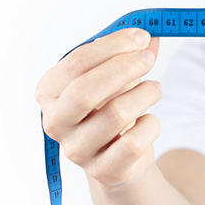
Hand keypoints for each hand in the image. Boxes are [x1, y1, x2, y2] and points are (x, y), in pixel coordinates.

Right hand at [36, 28, 162, 188]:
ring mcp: (77, 150)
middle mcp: (55, 122)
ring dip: (145, 93)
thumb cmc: (112, 106)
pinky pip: (135, 142)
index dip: (112, 47)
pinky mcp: (104, 170)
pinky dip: (152, 124)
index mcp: (50, 91)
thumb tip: (151, 35)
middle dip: (124, 68)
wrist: (120, 156)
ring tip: (154, 88)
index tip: (141, 36)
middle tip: (148, 58)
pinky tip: (149, 120)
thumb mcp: (115, 76)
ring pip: (115, 115)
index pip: (75, 64)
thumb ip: (130, 53)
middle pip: (85, 91)